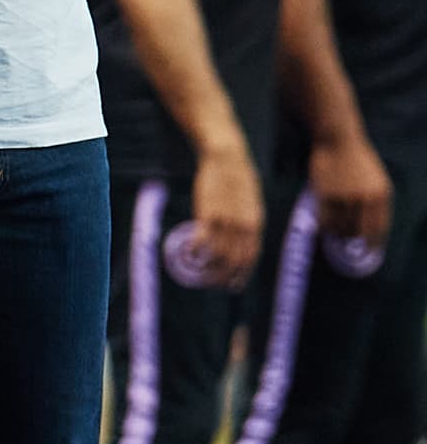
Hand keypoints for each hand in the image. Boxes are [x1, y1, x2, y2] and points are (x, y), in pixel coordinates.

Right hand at [189, 140, 263, 290]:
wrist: (227, 158)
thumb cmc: (239, 177)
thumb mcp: (251, 201)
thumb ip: (248, 220)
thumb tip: (242, 237)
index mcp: (255, 223)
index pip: (250, 257)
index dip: (242, 274)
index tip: (234, 284)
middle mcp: (242, 227)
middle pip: (234, 261)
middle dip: (224, 277)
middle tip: (213, 282)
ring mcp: (225, 221)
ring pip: (217, 255)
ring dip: (208, 268)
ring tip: (199, 270)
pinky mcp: (208, 214)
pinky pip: (201, 241)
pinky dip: (194, 252)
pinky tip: (188, 254)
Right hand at [309, 131, 392, 245]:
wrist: (338, 139)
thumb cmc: (356, 159)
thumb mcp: (375, 179)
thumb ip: (373, 202)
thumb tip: (367, 230)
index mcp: (381, 195)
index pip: (378, 229)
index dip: (372, 245)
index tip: (366, 254)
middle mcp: (365, 198)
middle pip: (358, 232)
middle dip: (350, 238)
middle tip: (344, 239)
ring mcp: (345, 197)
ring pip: (340, 227)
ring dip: (335, 230)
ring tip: (332, 224)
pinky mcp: (326, 195)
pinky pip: (325, 220)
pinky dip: (324, 226)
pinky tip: (323, 222)